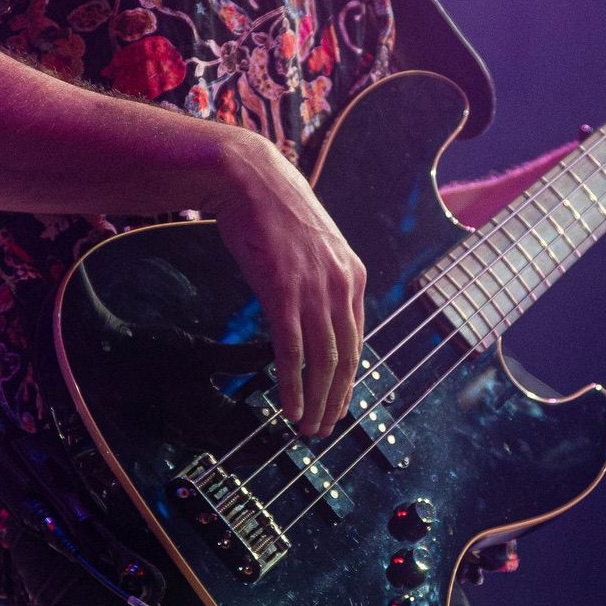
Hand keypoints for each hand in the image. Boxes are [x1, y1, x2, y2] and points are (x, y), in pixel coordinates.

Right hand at [213, 133, 366, 435]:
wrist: (248, 177)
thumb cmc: (273, 211)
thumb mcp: (313, 247)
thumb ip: (321, 280)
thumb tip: (313, 310)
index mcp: (353, 276)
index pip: (357, 341)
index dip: (348, 379)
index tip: (337, 402)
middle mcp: (342, 285)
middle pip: (346, 358)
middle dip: (336, 399)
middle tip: (324, 427)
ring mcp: (314, 289)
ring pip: (323, 361)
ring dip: (316, 400)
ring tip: (307, 427)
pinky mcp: (283, 292)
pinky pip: (292, 351)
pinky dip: (292, 384)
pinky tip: (288, 405)